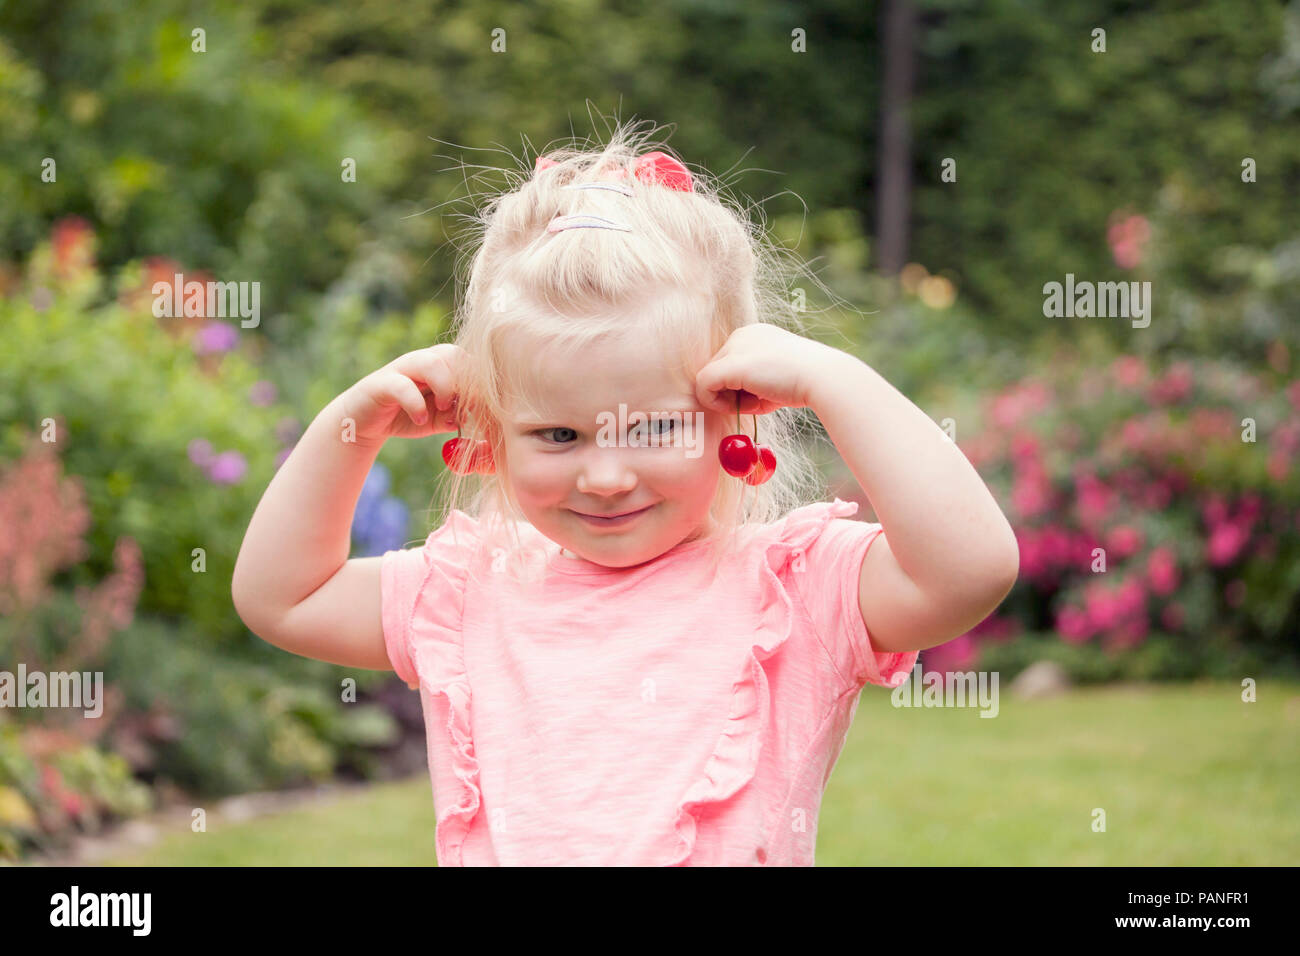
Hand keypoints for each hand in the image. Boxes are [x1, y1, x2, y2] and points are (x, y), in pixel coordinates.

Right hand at [334, 344, 470, 445]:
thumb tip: (472, 415)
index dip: (480, 383)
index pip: (468, 362)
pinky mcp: (381, 383)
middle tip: (465, 406)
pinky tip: (419, 419)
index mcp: (441, 366)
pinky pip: (402, 385)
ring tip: (443, 408)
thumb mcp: (436, 420)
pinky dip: (415, 403)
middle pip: (453, 354)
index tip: (485, 407)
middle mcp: (422, 362)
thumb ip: (455, 416)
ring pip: (430, 362)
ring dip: (444, 386)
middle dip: (464, 381)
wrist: (364, 423)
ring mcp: (401, 369)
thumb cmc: (406, 416)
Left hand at [693, 324, 841, 417]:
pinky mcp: (730, 365)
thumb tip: (732, 400)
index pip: (732, 365)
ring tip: (758, 402)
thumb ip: (753, 382)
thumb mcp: (776, 376)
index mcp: (755, 335)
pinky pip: (704, 387)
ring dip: (728, 399)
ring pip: (709, 379)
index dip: (741, 387)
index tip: (762, 397)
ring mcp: (735, 347)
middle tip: (759, 402)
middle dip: (733, 393)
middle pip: (719, 371)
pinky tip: (746, 405)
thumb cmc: (805, 382)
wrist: (822, 378)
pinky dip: (717, 403)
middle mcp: (742, 335)